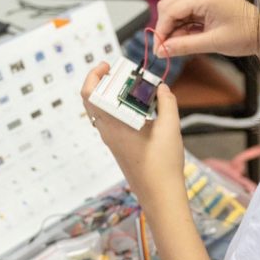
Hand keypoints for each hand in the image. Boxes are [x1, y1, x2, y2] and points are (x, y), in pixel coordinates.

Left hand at [82, 63, 184, 213]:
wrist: (160, 195)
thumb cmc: (163, 163)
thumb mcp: (170, 126)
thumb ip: (166, 102)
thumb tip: (161, 87)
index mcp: (113, 123)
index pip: (89, 94)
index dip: (94, 75)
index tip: (108, 65)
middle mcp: (107, 131)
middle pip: (92, 100)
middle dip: (103, 82)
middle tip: (120, 74)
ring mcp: (111, 140)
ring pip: (101, 111)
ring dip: (111, 95)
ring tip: (132, 88)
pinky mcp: (117, 147)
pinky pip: (110, 121)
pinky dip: (119, 109)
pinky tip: (140, 108)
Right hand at [154, 0, 259, 58]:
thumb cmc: (246, 34)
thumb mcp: (213, 43)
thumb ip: (184, 46)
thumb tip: (161, 50)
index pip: (170, 10)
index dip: (161, 31)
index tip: (158, 49)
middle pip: (168, 5)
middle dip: (164, 28)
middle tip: (164, 49)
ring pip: (174, 8)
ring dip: (172, 27)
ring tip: (178, 46)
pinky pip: (184, 11)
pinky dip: (181, 25)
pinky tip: (186, 38)